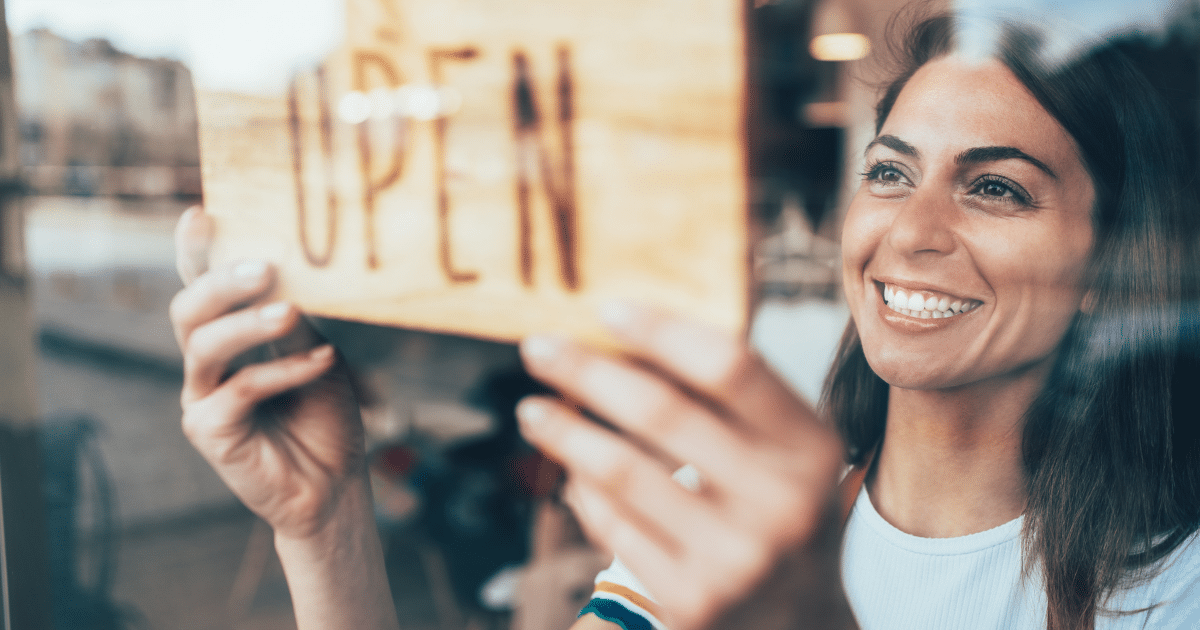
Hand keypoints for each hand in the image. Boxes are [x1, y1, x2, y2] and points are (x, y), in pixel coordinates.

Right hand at [169, 207, 366, 539]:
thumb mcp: (318, 354)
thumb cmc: (324, 415)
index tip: (201, 213)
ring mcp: (202, 397)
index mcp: (227, 337)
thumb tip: (289, 270)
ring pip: (204, 345)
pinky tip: (322, 362)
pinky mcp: (210, 432)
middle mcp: (205, 364)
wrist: (335, 485)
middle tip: (264, 266)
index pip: (203, 286)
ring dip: (247, 323)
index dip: (195, 252)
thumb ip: (297, 319)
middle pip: (189, 310)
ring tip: (289, 310)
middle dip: (221, 282)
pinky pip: (240, 390)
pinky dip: (283, 371)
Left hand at [516, 304, 854, 629]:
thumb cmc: (777, 510)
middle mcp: (782, 503)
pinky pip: (613, 526)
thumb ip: (727, 399)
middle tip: (538, 348)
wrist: (799, 619)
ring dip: (565, 431)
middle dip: (587, 372)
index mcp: (809, 448)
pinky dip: (582, 490)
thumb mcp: (784, 452)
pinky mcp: (693, 601)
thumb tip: (625, 338)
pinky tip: (569, 470)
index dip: (662, 331)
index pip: (730, 366)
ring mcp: (736, 558)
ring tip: (532, 409)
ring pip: (622, 472)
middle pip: (662, 412)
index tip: (605, 310)